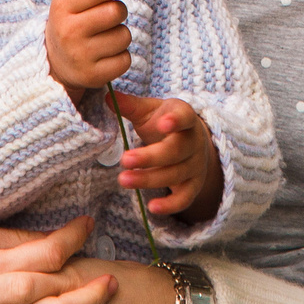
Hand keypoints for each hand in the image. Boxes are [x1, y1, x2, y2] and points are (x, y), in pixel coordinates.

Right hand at [46, 0, 135, 88]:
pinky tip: (107, 55)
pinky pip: (125, 60)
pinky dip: (122, 56)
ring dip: (121, 34)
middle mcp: (69, 31)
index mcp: (62, 6)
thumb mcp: (78, 0)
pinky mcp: (93, 76)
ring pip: (124, 36)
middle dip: (120, 11)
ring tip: (105, 37)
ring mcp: (80, 56)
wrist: (54, 63)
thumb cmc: (72, 23)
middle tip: (111, 16)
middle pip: (115, 12)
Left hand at [110, 90, 222, 220]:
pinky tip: (152, 207)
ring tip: (123, 180)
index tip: (162, 123)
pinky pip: (185, 198)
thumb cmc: (163, 121)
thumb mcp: (149, 111)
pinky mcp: (194, 185)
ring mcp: (196, 165)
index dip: (175, 121)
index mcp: (185, 117)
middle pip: (176, 151)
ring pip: (176, 174)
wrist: (190, 140)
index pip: (185, 117)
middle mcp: (194, 142)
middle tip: (124, 159)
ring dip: (149, 179)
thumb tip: (107, 97)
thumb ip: (131, 106)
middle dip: (150, 157)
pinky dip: (171, 205)